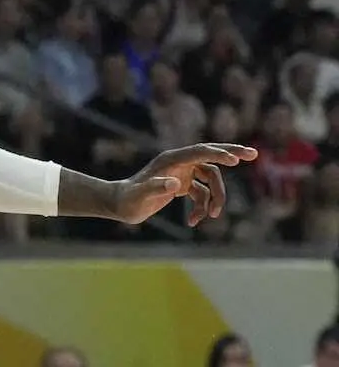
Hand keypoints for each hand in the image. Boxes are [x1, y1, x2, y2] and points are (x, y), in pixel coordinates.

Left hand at [112, 143, 257, 226]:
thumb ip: (156, 189)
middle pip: (210, 154)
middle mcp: (179, 162)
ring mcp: (182, 172)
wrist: (121, 205)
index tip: (235, 160)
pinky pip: (202, 193)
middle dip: (231, 154)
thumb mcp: (140, 197)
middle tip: (253, 154)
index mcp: (171, 159)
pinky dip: (202, 207)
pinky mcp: (182, 184)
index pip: (200, 152)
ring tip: (212, 216)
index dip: (218, 154)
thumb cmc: (128, 200)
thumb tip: (175, 185)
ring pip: (210, 179)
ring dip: (216, 197)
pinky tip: (193, 222)